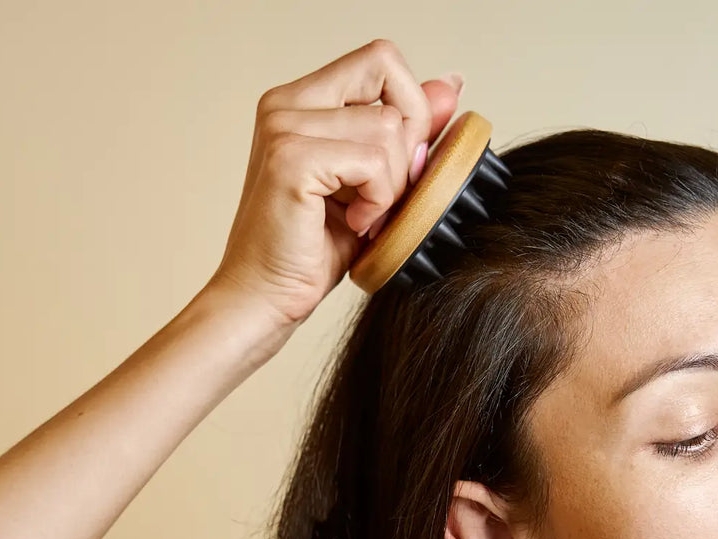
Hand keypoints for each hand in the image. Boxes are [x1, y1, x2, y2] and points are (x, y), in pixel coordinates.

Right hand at [204, 39, 462, 334]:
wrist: (265, 299)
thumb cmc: (310, 251)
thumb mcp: (374, 183)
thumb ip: (405, 132)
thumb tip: (452, 85)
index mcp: (301, 101)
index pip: (381, 60)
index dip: (410, 107)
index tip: (399, 165)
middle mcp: (286, 104)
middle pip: (389, 81)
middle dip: (406, 148)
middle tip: (382, 199)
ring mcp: (284, 127)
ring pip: (389, 129)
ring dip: (393, 187)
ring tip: (364, 219)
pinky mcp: (292, 160)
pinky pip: (375, 163)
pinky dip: (379, 202)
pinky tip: (356, 226)